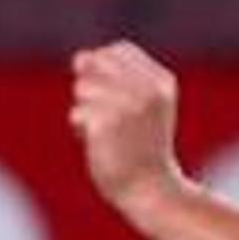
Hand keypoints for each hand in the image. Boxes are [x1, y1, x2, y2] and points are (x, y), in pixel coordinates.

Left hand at [70, 41, 191, 225]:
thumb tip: (79, 57)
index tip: (108, 94)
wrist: (150, 189)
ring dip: (84, 109)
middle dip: (90, 85)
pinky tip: (97, 143)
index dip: (102, 66)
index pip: (119, 50)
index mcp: (161, 81)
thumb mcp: (141, 106)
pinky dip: (80, 129)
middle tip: (104, 112)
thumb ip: (114, 78)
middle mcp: (147, 89)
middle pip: (96, 63)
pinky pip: (77, 114)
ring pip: (83, 87)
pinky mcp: (106, 124)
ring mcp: (127, 105)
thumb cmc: (140, 148)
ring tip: (103, 131)